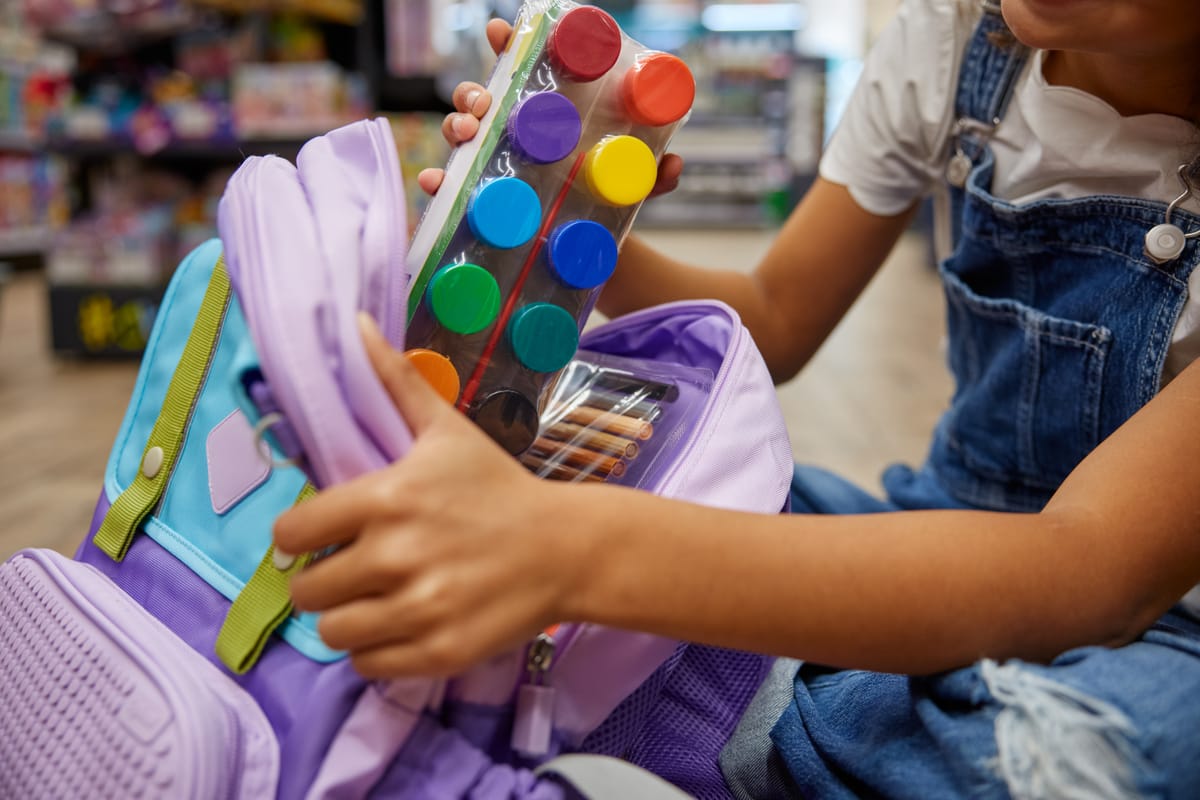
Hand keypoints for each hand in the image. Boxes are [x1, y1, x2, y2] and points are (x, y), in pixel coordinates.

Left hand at [273, 313, 587, 677]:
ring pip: (333, 633)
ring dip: (346, 618)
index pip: (291, 533)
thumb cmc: (498, 487)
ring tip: (374, 600)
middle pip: (308, 590)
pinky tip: (399, 625)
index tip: (322, 534)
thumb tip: (353, 324)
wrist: (566, 547)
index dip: (299, 535)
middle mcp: (395, 556)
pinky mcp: (437, 652)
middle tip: (355, 568)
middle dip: (324, 579)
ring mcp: (418, 609)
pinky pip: (368, 665)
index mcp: (386, 499)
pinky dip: (376, 650)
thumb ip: (394, 381)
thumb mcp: (446, 431)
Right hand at [416, 18, 683, 197]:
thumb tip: (674, 165)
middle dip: (475, 93)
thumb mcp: (636, 186)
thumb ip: (655, 174)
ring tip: (465, 134)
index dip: (507, 46)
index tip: (501, 31)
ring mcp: (492, 168)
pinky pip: (449, 188)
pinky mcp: (479, 202)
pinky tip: (434, 184)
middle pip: (481, 99)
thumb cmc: (609, 206)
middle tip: (485, 102)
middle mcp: (513, 137)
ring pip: (461, 135)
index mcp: (547, 119)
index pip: (522, 72)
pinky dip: (436, 183)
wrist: (592, 259)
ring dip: (456, 127)